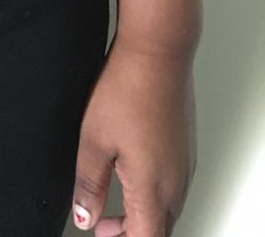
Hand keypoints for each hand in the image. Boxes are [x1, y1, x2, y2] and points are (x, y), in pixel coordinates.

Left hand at [70, 36, 196, 235]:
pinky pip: (174, 185)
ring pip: (168, 208)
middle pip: (160, 228)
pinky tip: (132, 172)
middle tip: (103, 221)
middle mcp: (176, 182)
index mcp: (153, 188)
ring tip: (113, 196)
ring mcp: (185, 164)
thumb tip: (85, 217)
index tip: (100, 232)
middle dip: (132, 232)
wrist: (157, 53)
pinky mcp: (186, 147)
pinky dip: (154, 193)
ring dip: (143, 213)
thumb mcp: (94, 141)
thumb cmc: (126, 91)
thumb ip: (89, 185)